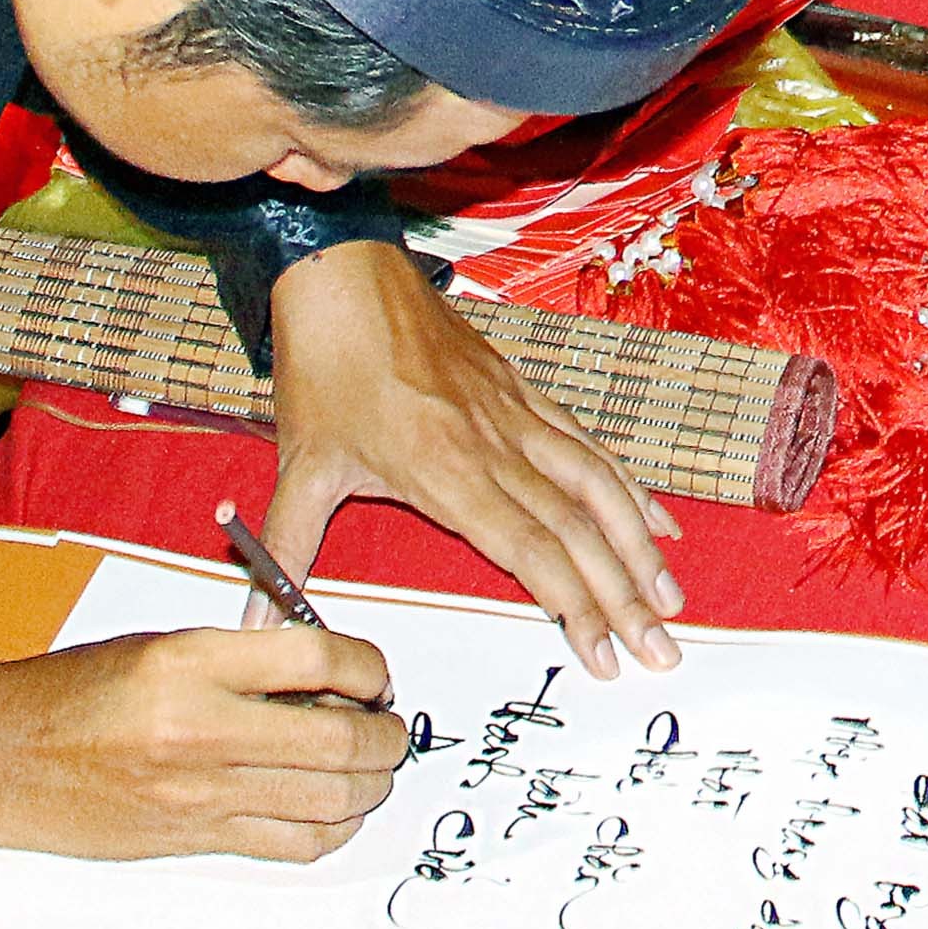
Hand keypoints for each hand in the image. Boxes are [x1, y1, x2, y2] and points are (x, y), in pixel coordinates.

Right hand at [0, 627, 410, 860]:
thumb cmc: (75, 691)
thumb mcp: (163, 644)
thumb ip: (247, 657)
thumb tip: (335, 675)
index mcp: (192, 660)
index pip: (319, 654)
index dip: (369, 665)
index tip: (375, 675)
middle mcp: (200, 728)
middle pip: (339, 737)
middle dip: (386, 735)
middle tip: (388, 726)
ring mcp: (197, 792)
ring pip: (329, 799)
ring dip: (369, 784)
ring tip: (369, 767)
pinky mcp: (192, 840)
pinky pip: (293, 844)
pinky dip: (333, 829)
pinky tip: (332, 808)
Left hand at [266, 240, 683, 680]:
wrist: (347, 275)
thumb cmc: (324, 367)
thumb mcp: (300, 463)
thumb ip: (284, 550)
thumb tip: (254, 623)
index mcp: (445, 469)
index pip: (529, 549)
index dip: (574, 605)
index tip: (603, 653)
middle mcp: (497, 444)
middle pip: (579, 529)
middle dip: (627, 595)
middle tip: (662, 649)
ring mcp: (520, 415)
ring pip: (599, 488)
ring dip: (642, 548)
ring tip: (673, 597)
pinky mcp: (527, 393)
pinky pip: (590, 448)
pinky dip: (630, 489)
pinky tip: (659, 521)